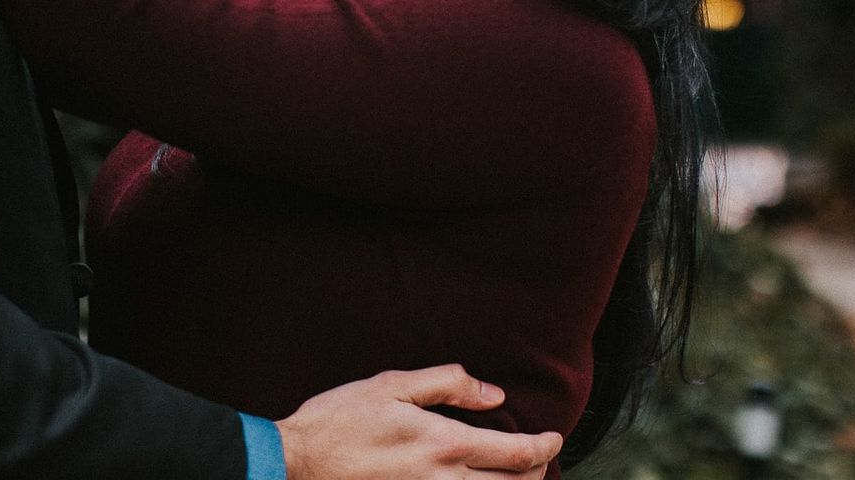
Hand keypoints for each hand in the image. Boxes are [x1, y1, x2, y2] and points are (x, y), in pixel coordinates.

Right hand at [277, 366, 562, 478]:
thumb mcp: (393, 385)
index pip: (516, 453)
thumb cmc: (341, 419)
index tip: (554, 438)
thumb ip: (448, 383)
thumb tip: (492, 393)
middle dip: (538, 472)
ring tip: (520, 475)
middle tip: (542, 457)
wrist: (300, 462)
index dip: (544, 446)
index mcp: (444, 443)